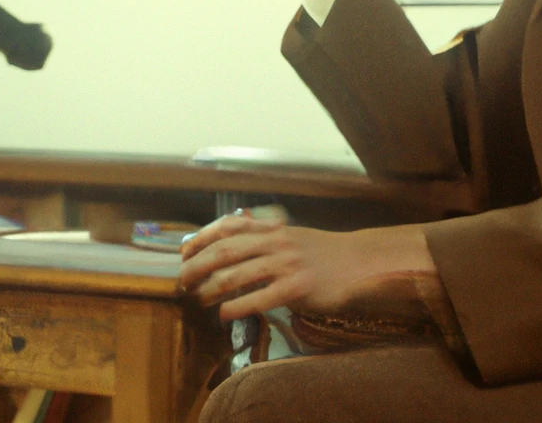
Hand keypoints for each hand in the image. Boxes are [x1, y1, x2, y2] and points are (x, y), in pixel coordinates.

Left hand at [179, 212, 434, 321]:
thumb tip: (227, 246)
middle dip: (199, 265)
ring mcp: (286, 264)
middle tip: (183, 280)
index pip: (227, 227)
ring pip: (238, 274)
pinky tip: (224, 314)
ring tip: (198, 298)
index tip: (183, 252)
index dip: (201, 238)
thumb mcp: (289, 235)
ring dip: (212, 287)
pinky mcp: (298, 288)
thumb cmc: (320, 252)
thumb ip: (262, 237)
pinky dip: (238, 306)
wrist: (358, 262)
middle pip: (225, 250)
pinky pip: (261, 298)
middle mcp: (275, 242)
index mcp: (271, 228)